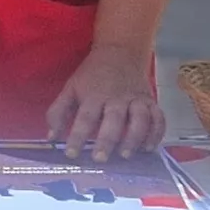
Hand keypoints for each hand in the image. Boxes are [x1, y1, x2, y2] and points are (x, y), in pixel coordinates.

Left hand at [42, 47, 163, 161]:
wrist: (120, 51)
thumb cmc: (92, 75)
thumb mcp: (71, 87)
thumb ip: (59, 112)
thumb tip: (51, 137)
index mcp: (94, 95)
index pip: (85, 117)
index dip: (77, 136)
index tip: (71, 154)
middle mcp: (117, 98)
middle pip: (114, 119)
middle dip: (107, 139)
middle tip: (100, 158)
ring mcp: (137, 99)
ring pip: (140, 118)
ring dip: (135, 137)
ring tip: (126, 155)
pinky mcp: (151, 101)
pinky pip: (158, 117)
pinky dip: (157, 133)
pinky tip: (149, 148)